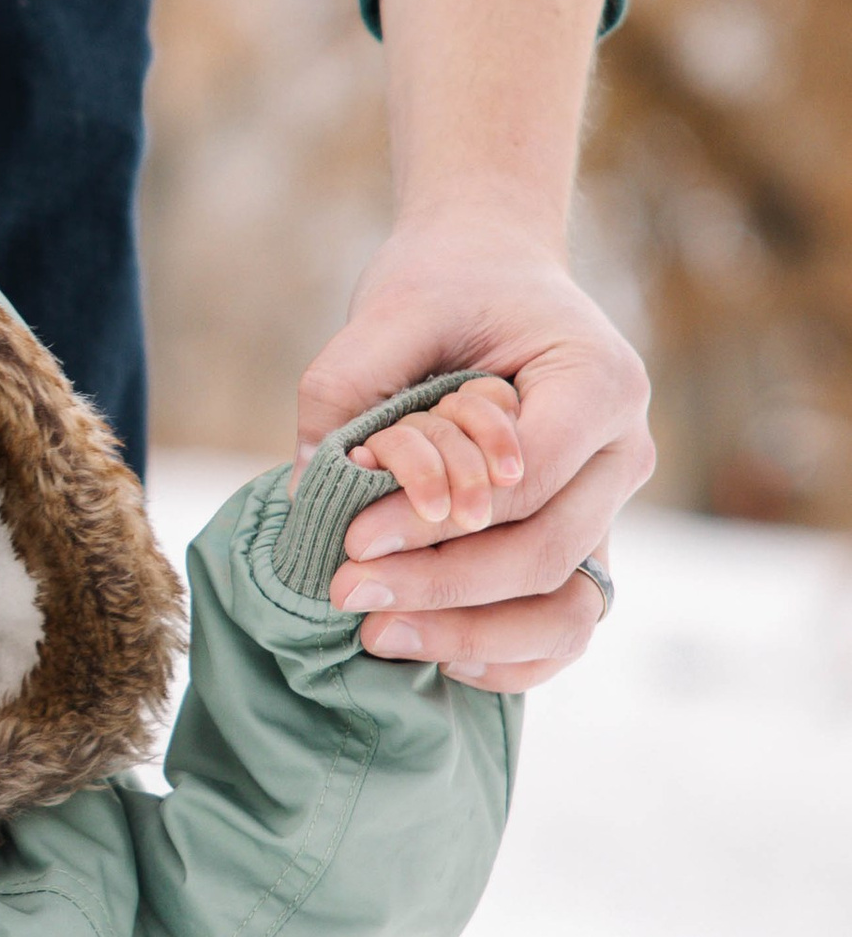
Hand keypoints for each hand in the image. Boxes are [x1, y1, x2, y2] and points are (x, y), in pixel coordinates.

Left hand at [297, 213, 650, 691]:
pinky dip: (509, 659)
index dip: (436, 522)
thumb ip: (347, 384)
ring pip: (570, 609)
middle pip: (547, 553)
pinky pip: (566, 630)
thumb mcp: (393, 308)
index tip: (351, 538)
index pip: (528, 482)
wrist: (493, 277)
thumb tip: (314, 496)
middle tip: (347, 592)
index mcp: (599, 382)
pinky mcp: (583, 547)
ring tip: (379, 636)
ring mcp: (609, 508)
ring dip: (474, 637)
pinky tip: (432, 657)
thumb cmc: (448, 288)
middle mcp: (621, 452)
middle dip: (443, 586)